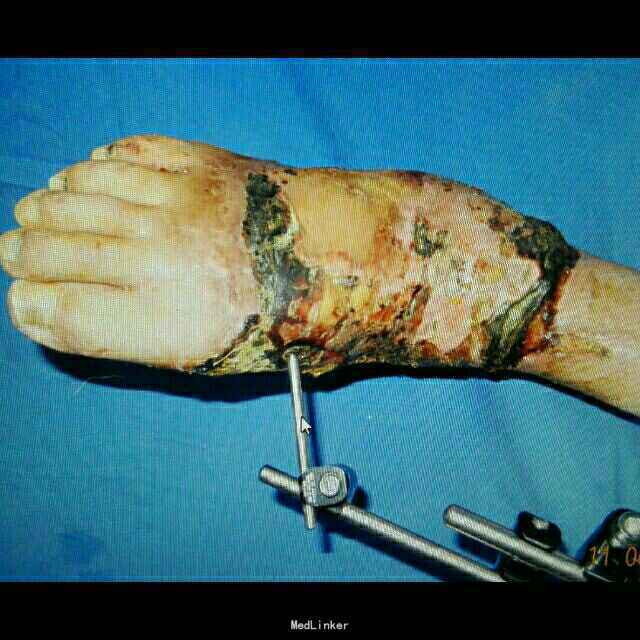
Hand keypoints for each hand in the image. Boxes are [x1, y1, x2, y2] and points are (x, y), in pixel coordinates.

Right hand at [0, 135, 263, 369]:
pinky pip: (123, 156)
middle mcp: (160, 261)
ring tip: (38, 213)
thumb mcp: (208, 358)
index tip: (26, 300)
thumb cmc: (277, 318)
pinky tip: (84, 176)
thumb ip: (133, 336)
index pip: (59, 311)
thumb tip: (67, 313)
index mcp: (163, 324)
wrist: (334, 260)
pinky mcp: (196, 166)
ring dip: (47, 207)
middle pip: (52, 251)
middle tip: (16, 252)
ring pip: (77, 197)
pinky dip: (93, 166)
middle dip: (22, 254)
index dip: (29, 305)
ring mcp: (175, 206)